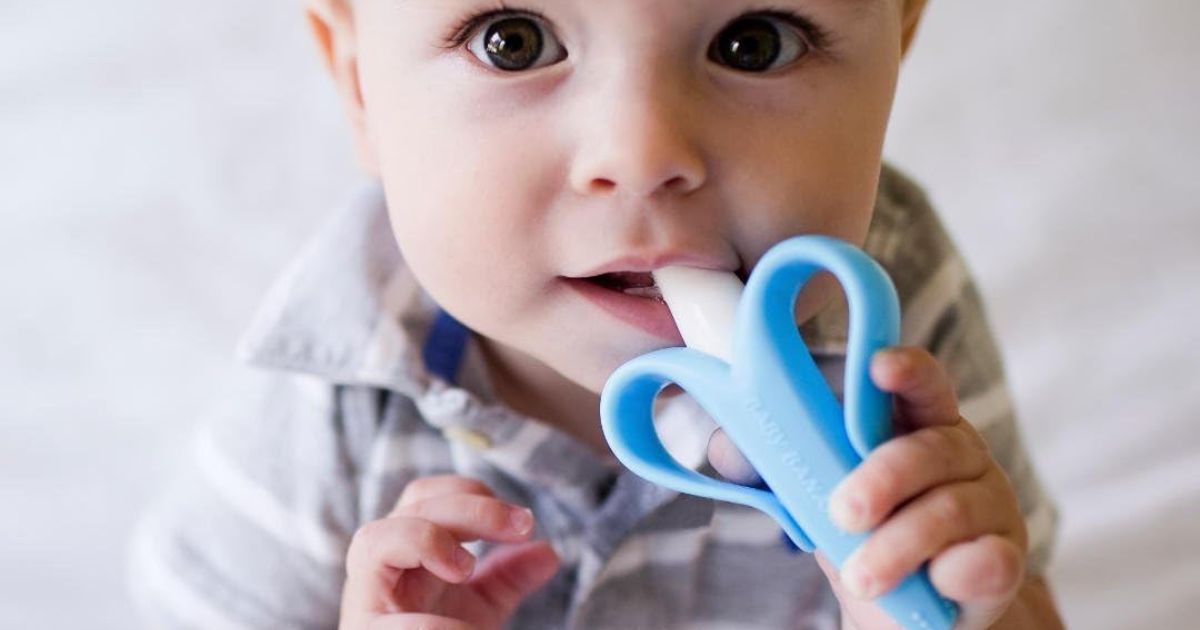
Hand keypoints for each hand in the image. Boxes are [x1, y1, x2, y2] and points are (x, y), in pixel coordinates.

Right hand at [339, 475, 560, 629]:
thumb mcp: (478, 609)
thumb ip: (507, 579)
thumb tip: (548, 553)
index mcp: (405, 552)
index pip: (424, 496)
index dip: (470, 493)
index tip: (521, 520)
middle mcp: (379, 567)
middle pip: (413, 509)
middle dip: (472, 510)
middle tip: (523, 525)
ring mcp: (365, 600)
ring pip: (374, 542)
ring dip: (427, 541)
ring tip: (466, 568)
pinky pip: (386, 617)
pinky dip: (430, 623)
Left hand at [708, 347, 1027, 629]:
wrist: (915, 608)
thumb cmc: (866, 532)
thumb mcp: (817, 495)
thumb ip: (775, 465)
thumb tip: (730, 447)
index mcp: (915, 422)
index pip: (921, 382)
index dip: (905, 369)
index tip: (878, 367)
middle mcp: (961, 454)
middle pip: (931, 449)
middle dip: (883, 478)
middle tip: (841, 514)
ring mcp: (990, 505)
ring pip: (951, 510)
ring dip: (899, 545)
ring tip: (862, 577)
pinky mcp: (1004, 560)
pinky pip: (989, 559)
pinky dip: (958, 571)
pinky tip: (937, 584)